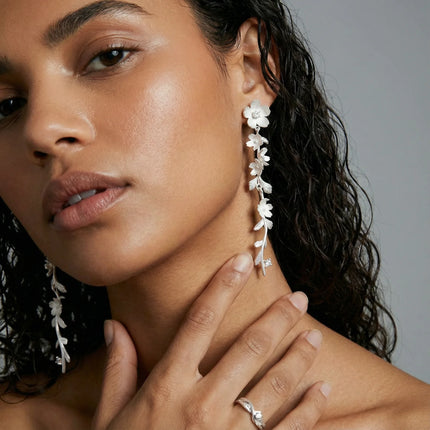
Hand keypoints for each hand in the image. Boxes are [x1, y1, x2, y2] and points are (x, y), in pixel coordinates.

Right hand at [92, 253, 329, 428]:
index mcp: (167, 386)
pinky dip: (308, 410)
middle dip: (276, 319)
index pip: (199, 322)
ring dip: (297, 358)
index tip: (240, 262)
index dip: (221, 287)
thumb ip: (117, 368)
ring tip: (313, 336)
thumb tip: (114, 325)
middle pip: (248, 348)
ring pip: (273, 387)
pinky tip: (321, 390)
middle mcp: (201, 404)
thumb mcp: (110, 417)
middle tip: (298, 298)